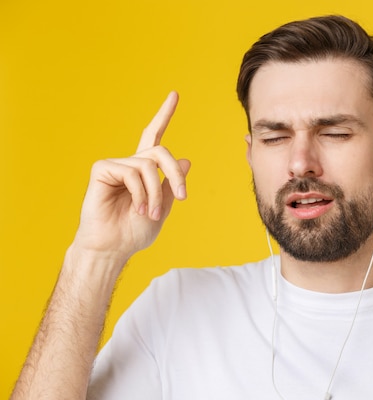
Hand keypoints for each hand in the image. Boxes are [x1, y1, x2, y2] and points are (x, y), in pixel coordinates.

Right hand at [72, 91, 190, 260]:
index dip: (164, 115)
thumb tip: (185, 159)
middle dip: (176, 175)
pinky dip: (140, 192)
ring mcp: (115, 165)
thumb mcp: (162, 207)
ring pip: (149, 165)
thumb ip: (172, 184)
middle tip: (181, 197)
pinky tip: (135, 207)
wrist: (113, 247)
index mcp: (144, 170)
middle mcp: (130, 164)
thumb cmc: (134, 231)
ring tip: (149, 213)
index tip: (174, 94)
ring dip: (154, 193)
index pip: (155, 136)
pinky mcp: (102, 169)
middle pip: (161, 151)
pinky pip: (132, 171)